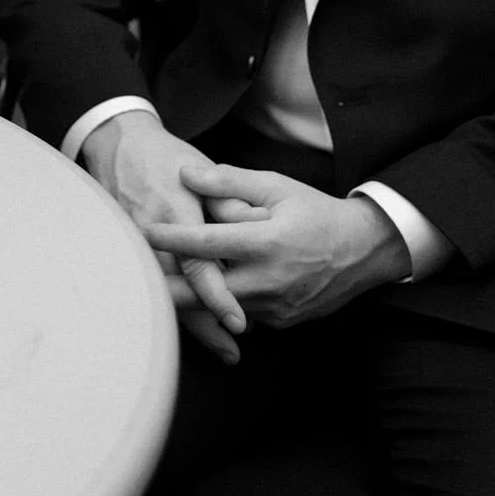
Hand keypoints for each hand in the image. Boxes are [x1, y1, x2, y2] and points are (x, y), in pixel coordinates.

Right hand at [80, 113, 247, 363]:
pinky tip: (190, 321)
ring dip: (191, 322)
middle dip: (205, 326)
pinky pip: (150, 283)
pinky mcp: (125, 249)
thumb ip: (226, 199)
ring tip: (222, 347)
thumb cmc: (166, 158)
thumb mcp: (200, 169)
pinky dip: (171, 305)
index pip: (197, 263)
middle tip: (233, 350)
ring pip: (162, 294)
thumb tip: (257, 229)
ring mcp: (132, 243)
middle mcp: (151, 232)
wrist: (117, 143)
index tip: (238, 322)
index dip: (217, 296)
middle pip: (178, 291)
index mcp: (175, 209)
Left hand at [147, 162, 411, 328]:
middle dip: (167, 288)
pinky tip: (205, 295)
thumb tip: (186, 174)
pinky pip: (243, 314)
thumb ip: (229, 181)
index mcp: (265, 242)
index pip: (206, 242)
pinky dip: (224, 305)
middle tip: (132, 281)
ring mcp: (275, 307)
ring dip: (194, 298)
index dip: (171, 237)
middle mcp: (268, 280)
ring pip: (222, 306)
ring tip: (157, 288)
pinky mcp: (281, 322)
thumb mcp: (276, 186)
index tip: (142, 231)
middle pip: (204, 290)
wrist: (362, 251)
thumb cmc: (315, 211)